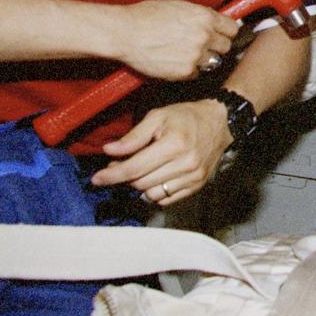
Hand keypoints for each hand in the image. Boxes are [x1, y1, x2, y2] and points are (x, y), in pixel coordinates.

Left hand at [89, 98, 231, 204]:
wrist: (219, 123)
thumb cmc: (186, 117)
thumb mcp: (158, 116)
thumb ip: (133, 136)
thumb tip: (109, 151)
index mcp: (174, 144)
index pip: (135, 168)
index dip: (112, 175)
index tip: (96, 178)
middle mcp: (185, 164)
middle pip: (141, 183)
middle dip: (124, 177)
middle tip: (118, 165)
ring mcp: (193, 177)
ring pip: (152, 194)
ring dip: (138, 185)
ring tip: (138, 170)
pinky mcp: (197, 185)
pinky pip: (166, 199)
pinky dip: (154, 192)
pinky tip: (153, 177)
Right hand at [112, 0, 239, 79]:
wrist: (124, 32)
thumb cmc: (145, 16)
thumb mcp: (177, 4)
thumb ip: (197, 14)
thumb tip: (210, 19)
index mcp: (204, 16)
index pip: (233, 28)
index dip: (226, 32)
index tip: (222, 35)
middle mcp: (204, 35)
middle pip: (226, 47)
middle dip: (216, 47)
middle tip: (203, 46)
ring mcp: (196, 55)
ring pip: (213, 62)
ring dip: (204, 60)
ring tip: (187, 55)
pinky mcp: (185, 71)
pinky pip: (197, 74)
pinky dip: (189, 70)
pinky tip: (176, 62)